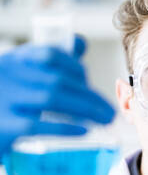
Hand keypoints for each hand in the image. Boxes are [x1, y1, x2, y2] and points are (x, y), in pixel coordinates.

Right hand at [0, 35, 115, 157]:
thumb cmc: (3, 95)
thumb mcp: (20, 71)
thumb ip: (50, 59)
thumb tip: (80, 43)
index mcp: (15, 61)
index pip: (51, 55)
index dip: (75, 66)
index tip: (87, 80)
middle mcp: (9, 76)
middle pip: (58, 81)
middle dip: (90, 96)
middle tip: (110, 111)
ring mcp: (4, 100)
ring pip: (51, 99)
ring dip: (85, 110)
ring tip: (105, 120)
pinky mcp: (1, 126)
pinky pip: (35, 125)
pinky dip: (62, 128)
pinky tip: (83, 131)